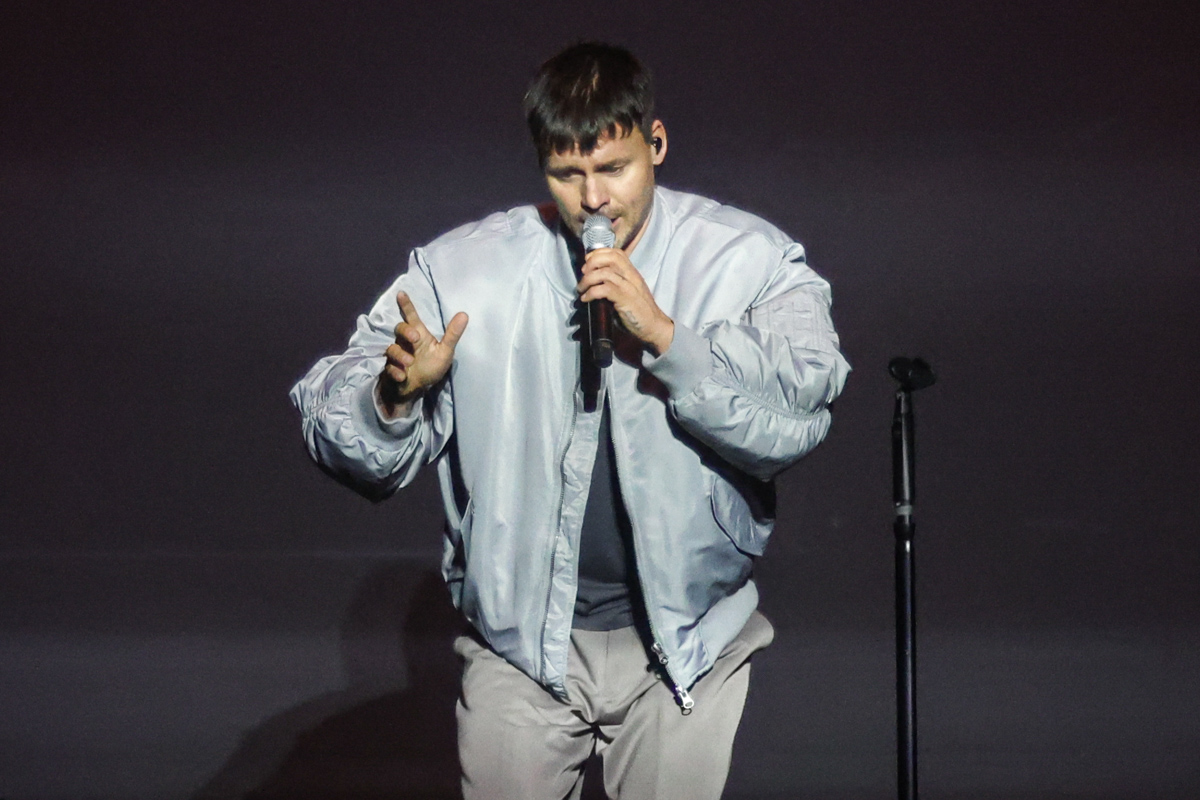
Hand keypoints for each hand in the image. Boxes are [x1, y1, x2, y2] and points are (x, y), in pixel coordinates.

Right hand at [378, 292, 467, 416]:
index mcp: (419, 335)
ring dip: (400, 356)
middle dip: (405, 331)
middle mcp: (406, 343)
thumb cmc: (431, 367)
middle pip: (399, 328)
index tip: (401, 293)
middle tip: (415, 338)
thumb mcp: (445, 352)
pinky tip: (403, 377)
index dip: (407, 305)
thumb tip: (464, 314)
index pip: (412, 317)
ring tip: (410, 363)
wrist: (416, 389)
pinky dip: (396, 373)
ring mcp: (397, 356)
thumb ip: (452, 335)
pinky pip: (389, 368)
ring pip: (392, 349)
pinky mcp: (390, 370)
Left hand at [576, 248, 673, 355]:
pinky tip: (586, 298)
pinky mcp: (625, 299)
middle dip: (592, 262)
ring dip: (588, 279)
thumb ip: (617, 282)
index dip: (598, 253)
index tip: (587, 262)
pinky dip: (591, 292)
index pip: (616, 252)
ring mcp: (629, 286)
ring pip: (605, 272)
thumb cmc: (638, 310)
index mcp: (632, 272)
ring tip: (581, 289)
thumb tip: (594, 279)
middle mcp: (632, 276)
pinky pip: (604, 289)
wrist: (654, 325)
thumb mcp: (629, 290)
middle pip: (611, 257)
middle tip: (583, 273)